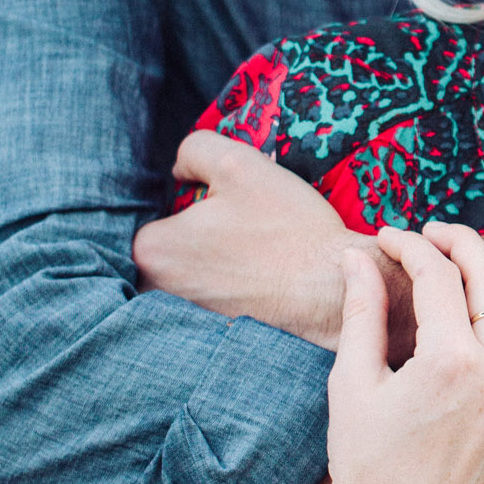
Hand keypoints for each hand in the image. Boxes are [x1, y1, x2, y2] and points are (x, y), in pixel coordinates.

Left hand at [133, 130, 384, 350]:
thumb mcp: (237, 163)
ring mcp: (185, 317)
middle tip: (240, 226)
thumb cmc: (286, 228)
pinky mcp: (215, 333)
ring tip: (253, 251)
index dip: (187, 200)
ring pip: (190, 272)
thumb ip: (194, 150)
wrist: (332, 291)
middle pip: (169, 246)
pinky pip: (212, 297)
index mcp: (153, 250)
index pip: (151, 214)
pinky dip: (230, 285)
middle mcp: (158, 291)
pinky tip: (261, 276)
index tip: (221, 202)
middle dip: (196, 233)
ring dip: (213, 259)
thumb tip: (179, 171)